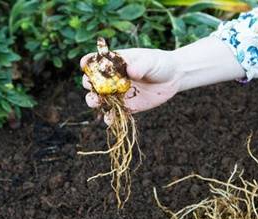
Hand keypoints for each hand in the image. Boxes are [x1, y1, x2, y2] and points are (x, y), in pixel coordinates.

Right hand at [80, 37, 245, 122]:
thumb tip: (131, 72)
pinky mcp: (127, 107)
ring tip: (98, 102)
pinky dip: (110, 118)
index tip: (84, 65)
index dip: (88, 63)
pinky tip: (111, 118)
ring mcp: (118, 94)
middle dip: (89, 85)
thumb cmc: (159, 63)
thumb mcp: (151, 61)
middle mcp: (112, 79)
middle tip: (93, 87)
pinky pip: (114, 114)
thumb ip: (141, 66)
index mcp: (114, 63)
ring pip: (100, 100)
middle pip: (92, 82)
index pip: (95, 62)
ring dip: (95, 102)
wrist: (173, 78)